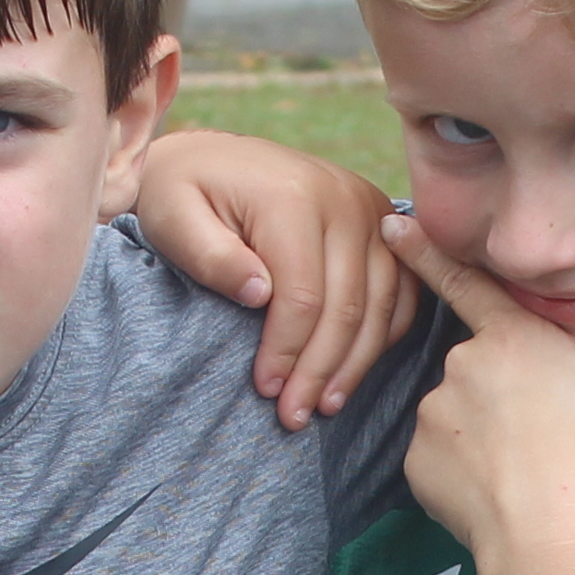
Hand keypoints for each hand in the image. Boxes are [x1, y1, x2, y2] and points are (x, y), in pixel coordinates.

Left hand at [132, 127, 420, 425]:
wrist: (215, 157)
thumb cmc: (185, 193)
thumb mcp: (174, 218)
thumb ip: (211, 257)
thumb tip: (258, 295)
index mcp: (293, 197)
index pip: (303, 295)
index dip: (287, 351)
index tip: (267, 390)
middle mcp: (343, 198)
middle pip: (347, 306)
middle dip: (321, 370)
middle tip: (295, 416)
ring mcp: (370, 209)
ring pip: (381, 304)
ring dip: (355, 363)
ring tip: (325, 404)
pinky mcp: (381, 222)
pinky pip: (400, 290)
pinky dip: (382, 334)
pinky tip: (353, 367)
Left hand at [381, 212, 574, 574]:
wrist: (551, 541)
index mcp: (513, 337)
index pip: (463, 282)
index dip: (426, 251)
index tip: (391, 223)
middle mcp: (462, 365)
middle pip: (481, 367)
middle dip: (505, 391)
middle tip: (546, 433)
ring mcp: (433, 414)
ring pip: (459, 413)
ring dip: (483, 432)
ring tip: (526, 467)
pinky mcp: (416, 464)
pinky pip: (439, 456)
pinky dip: (463, 469)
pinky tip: (497, 490)